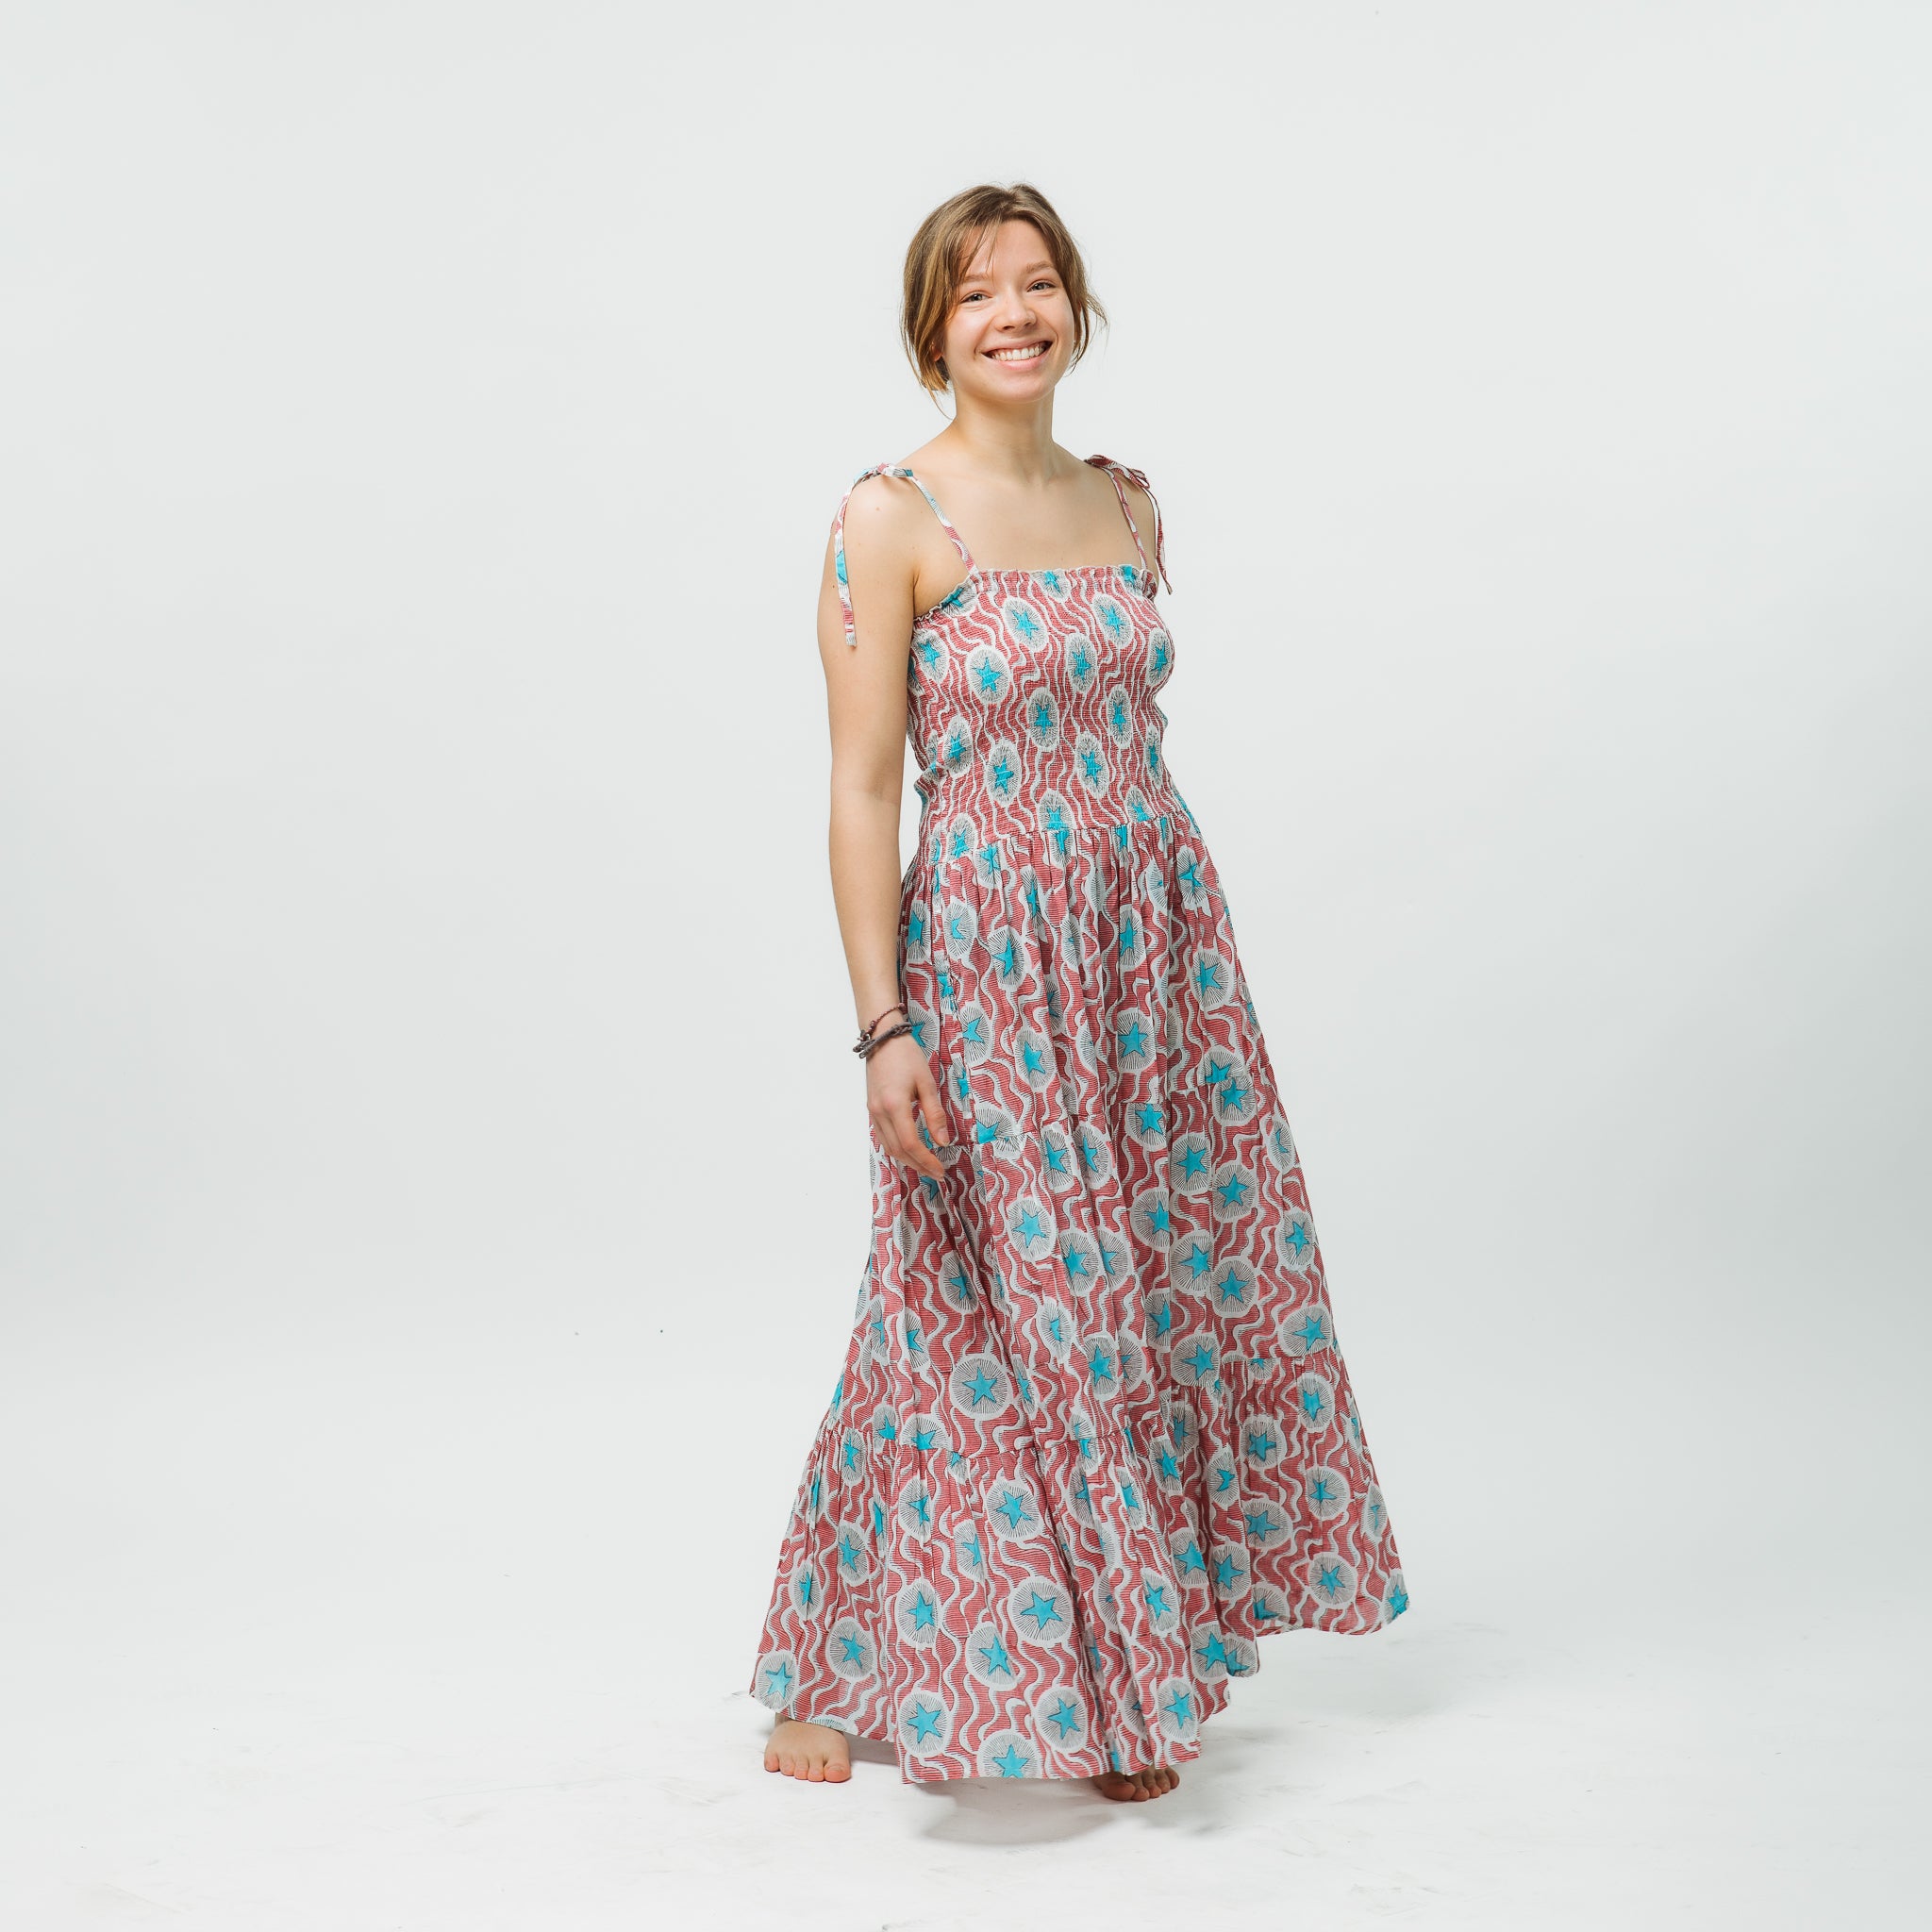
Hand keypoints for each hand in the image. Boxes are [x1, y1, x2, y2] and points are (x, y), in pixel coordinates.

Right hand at [865, 1029, 952, 1179]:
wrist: (883, 1039)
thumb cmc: (907, 1056)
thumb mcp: (926, 1083)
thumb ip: (934, 1114)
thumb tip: (943, 1141)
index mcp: (894, 1105)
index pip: (910, 1144)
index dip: (926, 1160)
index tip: (941, 1169)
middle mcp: (879, 1113)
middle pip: (897, 1151)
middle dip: (918, 1165)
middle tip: (936, 1173)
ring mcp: (873, 1112)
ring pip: (888, 1147)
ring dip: (907, 1160)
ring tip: (926, 1165)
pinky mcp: (872, 1109)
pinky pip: (883, 1137)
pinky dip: (897, 1148)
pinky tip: (910, 1150)